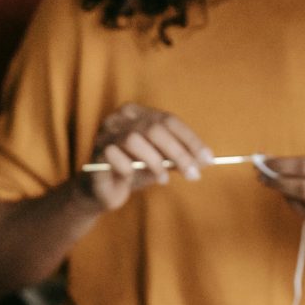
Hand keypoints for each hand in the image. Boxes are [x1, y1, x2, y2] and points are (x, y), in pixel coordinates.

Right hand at [78, 103, 212, 210]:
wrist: (102, 191)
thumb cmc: (133, 171)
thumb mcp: (160, 162)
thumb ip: (178, 158)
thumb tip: (204, 160)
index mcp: (138, 113)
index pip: (169, 120)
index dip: (191, 140)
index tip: (208, 159)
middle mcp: (120, 117)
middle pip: (155, 129)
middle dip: (178, 153)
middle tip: (193, 175)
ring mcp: (106, 132)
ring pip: (135, 139)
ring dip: (154, 162)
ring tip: (163, 179)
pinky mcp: (96, 151)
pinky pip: (117, 157)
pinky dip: (130, 169)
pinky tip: (132, 178)